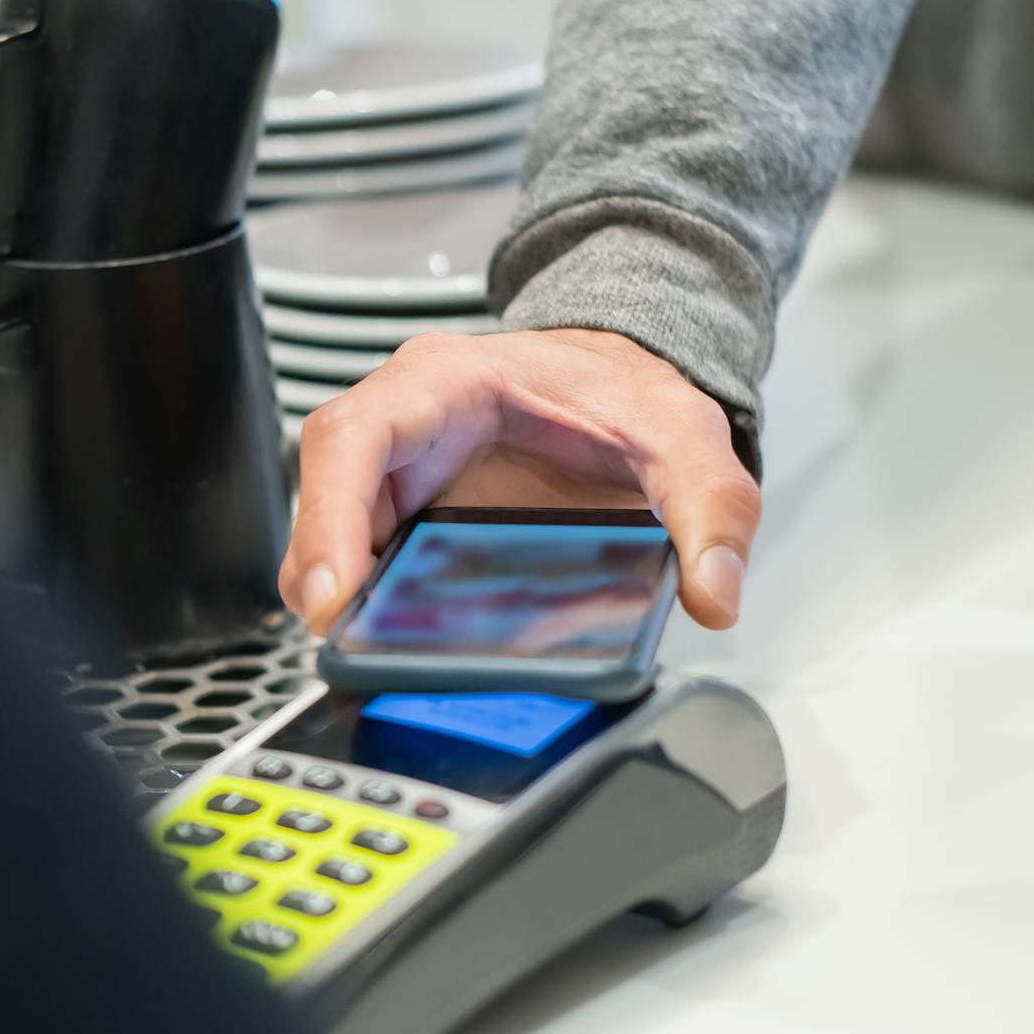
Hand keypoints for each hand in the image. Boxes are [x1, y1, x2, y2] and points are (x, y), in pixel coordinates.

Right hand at [278, 327, 761, 633]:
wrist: (618, 381)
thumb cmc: (623, 395)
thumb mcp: (685, 437)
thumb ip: (712, 510)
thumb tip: (714, 593)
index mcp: (449, 381)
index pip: (357, 435)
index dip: (331, 514)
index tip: (334, 589)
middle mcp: (405, 419)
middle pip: (325, 488)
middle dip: (320, 567)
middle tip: (341, 641)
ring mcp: (397, 469)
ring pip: (331, 531)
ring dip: (337, 592)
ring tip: (365, 651)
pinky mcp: (404, 513)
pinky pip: (361, 558)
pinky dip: (366, 602)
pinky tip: (392, 640)